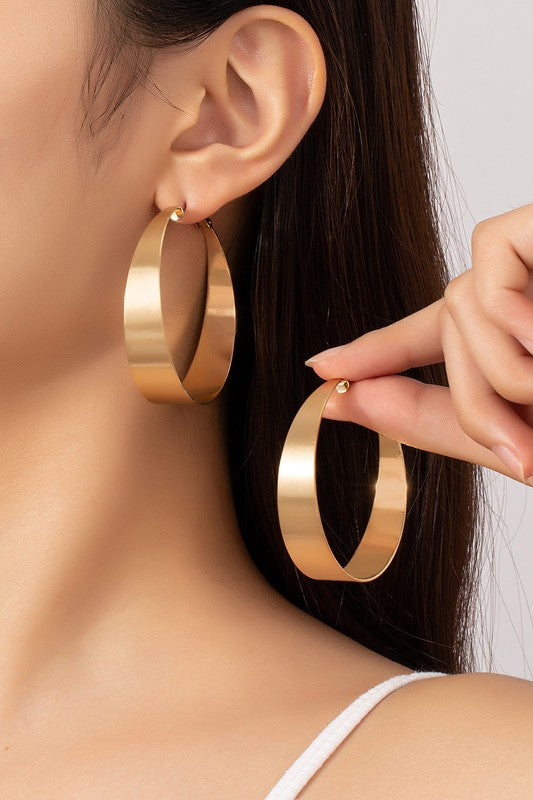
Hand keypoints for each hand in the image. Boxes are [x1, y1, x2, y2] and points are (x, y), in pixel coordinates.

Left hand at [304, 203, 532, 484]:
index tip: (324, 371)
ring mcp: (531, 257)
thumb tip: (340, 400)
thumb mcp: (518, 438)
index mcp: (523, 329)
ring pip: (458, 301)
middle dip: (470, 398)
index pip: (438, 329)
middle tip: (523, 456)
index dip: (379, 349)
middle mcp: (527, 289)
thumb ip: (433, 421)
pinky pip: (488, 262)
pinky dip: (508, 317)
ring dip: (497, 375)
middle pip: (448, 320)